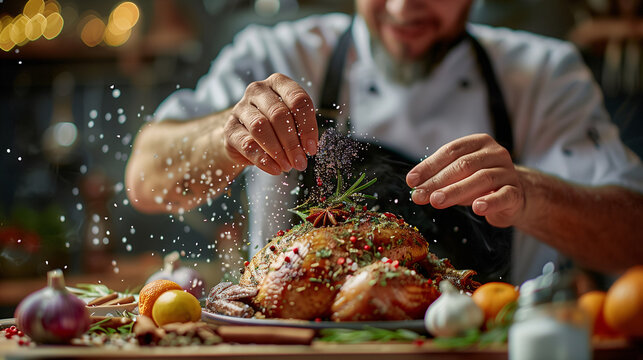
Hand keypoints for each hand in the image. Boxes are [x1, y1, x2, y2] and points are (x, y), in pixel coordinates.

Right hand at [223, 73, 317, 174]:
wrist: (243, 134)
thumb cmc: (274, 125)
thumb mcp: (291, 121)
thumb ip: (301, 129)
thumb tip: (308, 149)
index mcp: (278, 83)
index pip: (298, 99)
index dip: (308, 126)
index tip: (312, 149)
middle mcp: (258, 90)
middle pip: (279, 114)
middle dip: (292, 142)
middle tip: (300, 162)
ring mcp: (240, 107)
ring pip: (261, 127)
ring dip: (277, 151)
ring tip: (287, 166)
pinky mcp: (230, 128)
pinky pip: (247, 144)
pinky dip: (263, 159)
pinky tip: (274, 169)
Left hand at [406, 134, 524, 227]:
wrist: (514, 197)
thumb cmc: (479, 183)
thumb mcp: (459, 176)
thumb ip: (441, 179)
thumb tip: (416, 188)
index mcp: (479, 143)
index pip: (451, 151)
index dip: (429, 165)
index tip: (411, 180)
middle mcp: (495, 153)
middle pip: (463, 165)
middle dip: (437, 181)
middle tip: (419, 195)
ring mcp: (508, 172)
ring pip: (480, 179)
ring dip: (455, 191)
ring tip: (436, 201)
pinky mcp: (517, 192)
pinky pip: (503, 196)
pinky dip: (490, 201)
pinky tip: (477, 208)